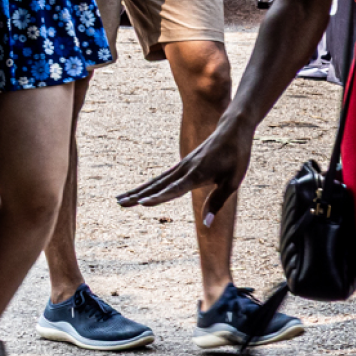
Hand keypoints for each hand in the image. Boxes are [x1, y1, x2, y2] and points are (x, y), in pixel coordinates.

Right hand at [117, 114, 255, 227]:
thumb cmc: (236, 157)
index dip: (159, 198)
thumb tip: (206, 225)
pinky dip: (148, 185)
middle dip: (138, 195)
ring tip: (120, 199)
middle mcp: (184, 169)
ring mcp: (181, 166)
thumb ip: (216, 203)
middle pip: (157, 185)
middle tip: (119, 203)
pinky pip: (161, 177)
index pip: (174, 189)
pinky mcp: (182, 165)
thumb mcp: (232, 182)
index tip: (142, 204)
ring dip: (137, 190)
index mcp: (197, 174)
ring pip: (155, 181)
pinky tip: (139, 191)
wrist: (232, 130)